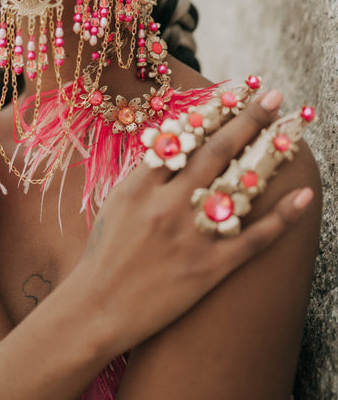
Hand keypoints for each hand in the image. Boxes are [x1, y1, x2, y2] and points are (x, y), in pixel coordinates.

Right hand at [71, 90, 313, 356]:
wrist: (96, 308)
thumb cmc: (104, 254)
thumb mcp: (117, 203)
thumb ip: (146, 174)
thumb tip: (173, 142)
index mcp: (141, 186)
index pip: (183, 138)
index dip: (212, 112)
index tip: (235, 91)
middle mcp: (167, 205)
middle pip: (215, 152)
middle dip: (247, 120)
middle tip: (272, 96)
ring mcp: (189, 237)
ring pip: (236, 188)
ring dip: (267, 158)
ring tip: (291, 137)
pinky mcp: (208, 269)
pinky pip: (252, 238)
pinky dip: (281, 217)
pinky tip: (303, 196)